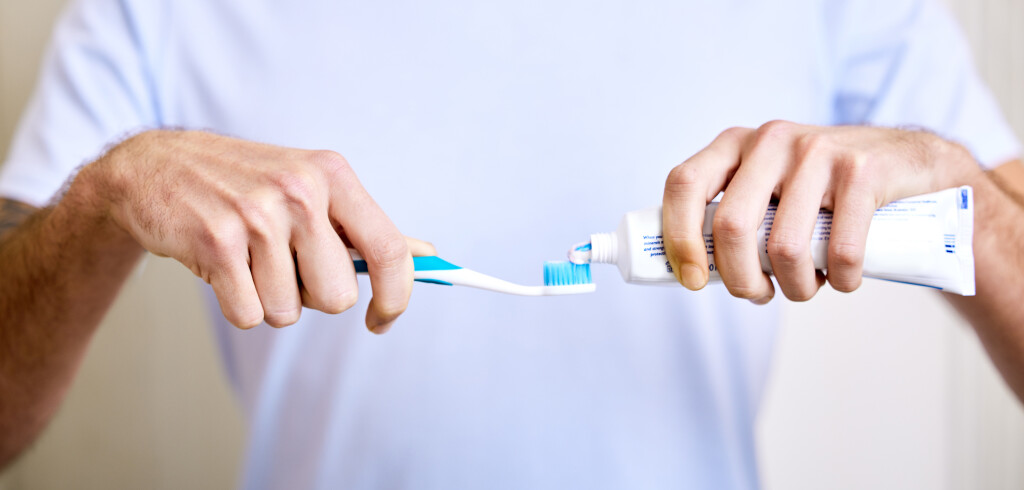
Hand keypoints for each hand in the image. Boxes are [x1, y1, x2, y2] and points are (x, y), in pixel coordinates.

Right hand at [78, 130, 431, 331]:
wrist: (156, 167)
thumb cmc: (246, 186)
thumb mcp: (310, 186)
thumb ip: (362, 225)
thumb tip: (428, 254)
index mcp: (332, 174)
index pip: (390, 250)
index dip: (396, 298)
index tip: (382, 320)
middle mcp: (300, 191)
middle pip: (338, 297)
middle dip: (312, 295)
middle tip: (283, 264)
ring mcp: (256, 216)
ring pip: (289, 312)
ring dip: (269, 298)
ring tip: (247, 258)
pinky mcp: (215, 243)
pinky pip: (249, 315)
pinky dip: (237, 305)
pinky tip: (223, 267)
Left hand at [662, 121, 980, 302]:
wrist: (912, 163)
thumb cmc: (826, 192)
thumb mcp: (771, 189)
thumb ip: (732, 215)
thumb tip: (689, 270)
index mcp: (737, 144)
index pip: (684, 185)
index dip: (679, 239)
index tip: (693, 280)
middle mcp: (772, 139)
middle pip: (731, 227)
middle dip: (740, 279)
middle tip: (758, 295)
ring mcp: (818, 150)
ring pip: (784, 248)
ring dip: (795, 287)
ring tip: (805, 287)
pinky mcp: (862, 170)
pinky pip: (840, 250)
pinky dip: (840, 280)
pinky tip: (844, 278)